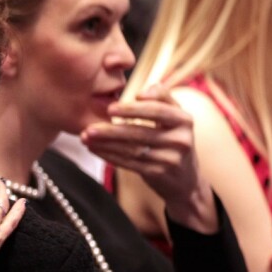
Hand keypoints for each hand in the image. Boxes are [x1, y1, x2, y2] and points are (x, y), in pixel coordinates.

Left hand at [81, 83, 217, 232]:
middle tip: (89, 127)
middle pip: (141, 133)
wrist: (185, 178)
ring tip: (86, 137)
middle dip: (112, 130)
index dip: (133, 109)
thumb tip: (141, 93)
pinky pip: (129, 164)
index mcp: (184, 120)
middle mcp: (181, 140)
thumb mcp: (174, 114)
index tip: (110, 107)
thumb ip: (161, 95)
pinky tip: (94, 149)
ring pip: (132, 150)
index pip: (157, 111)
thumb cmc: (173, 136)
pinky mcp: (158, 174)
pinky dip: (109, 156)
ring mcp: (170, 159)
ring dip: (106, 144)